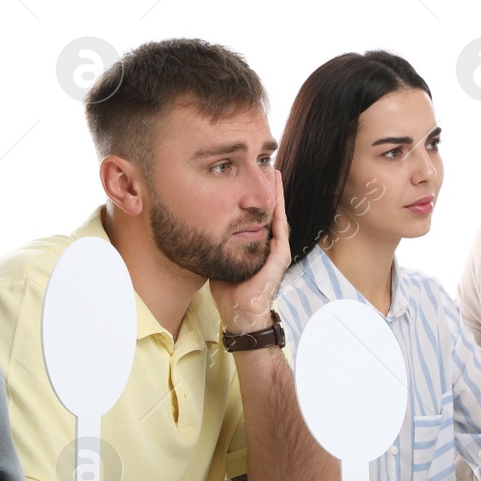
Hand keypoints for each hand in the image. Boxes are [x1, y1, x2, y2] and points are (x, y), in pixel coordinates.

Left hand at [210, 169, 290, 333]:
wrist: (240, 314)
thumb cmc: (229, 292)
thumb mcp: (221, 259)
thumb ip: (217, 244)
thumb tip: (200, 228)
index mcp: (258, 247)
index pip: (258, 217)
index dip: (256, 198)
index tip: (252, 178)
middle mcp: (270, 247)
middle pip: (270, 212)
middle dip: (269, 190)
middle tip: (267, 167)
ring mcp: (277, 252)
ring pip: (278, 216)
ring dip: (277, 195)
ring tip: (274, 174)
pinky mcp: (279, 259)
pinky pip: (280, 230)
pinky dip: (278, 212)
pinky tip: (276, 197)